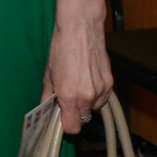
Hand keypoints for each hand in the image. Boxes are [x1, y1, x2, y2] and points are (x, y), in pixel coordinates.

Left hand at [43, 16, 112, 134]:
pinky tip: (88, 80)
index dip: (66, 124)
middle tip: (68, 98)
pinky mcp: (110, 82)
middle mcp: (86, 96)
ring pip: (93, 108)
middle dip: (75, 112)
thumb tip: (46, 108)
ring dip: (86, 102)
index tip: (62, 117)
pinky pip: (103, 98)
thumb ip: (48, 96)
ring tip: (79, 84)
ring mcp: (100, 90)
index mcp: (69, 96)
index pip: (72, 128)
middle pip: (83, 119)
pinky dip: (96, 94)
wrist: (80, 28)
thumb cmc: (62, 48)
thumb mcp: (49, 74)